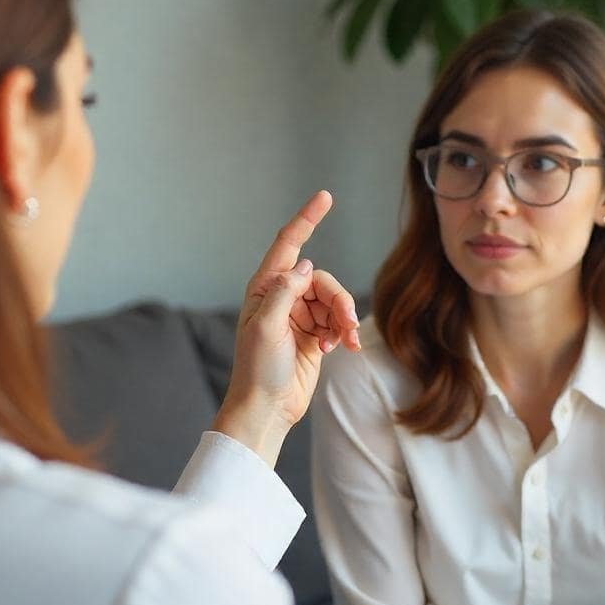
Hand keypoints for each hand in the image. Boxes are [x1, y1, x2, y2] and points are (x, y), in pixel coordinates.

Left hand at [212, 190, 360, 466]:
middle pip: (322, 280)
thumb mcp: (266, 327)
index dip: (307, 219)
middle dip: (338, 299)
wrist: (267, 408)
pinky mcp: (315, 336)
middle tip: (346, 325)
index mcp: (265, 289)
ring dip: (345, 318)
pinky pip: (339, 321)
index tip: (325, 196)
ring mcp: (301, 316)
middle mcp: (283, 297)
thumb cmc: (257, 370)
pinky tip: (345, 348)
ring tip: (345, 342)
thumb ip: (285, 292)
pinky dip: (345, 331)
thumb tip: (306, 265)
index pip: (289, 244)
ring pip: (335, 300)